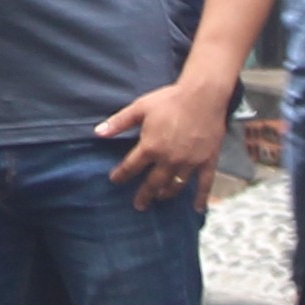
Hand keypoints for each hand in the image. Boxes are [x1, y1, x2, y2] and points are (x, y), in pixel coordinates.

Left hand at [94, 65, 233, 202]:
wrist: (203, 95)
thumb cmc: (170, 100)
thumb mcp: (140, 107)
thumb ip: (119, 122)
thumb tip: (97, 132)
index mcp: (151, 147)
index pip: (131, 167)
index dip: (121, 175)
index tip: (115, 180)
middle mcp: (169, 160)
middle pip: (153, 183)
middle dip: (144, 195)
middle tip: (139, 205)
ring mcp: (189, 163)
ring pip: (175, 186)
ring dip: (166, 194)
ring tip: (160, 198)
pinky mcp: (207, 161)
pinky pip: (205, 184)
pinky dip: (201, 197)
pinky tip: (197, 208)